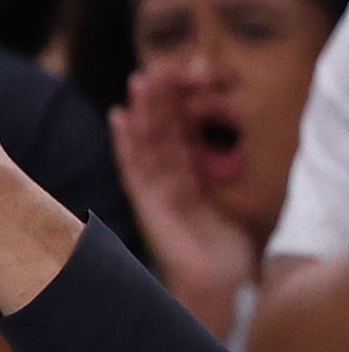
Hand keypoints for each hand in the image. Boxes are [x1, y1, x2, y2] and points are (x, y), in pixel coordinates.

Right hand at [110, 67, 257, 332]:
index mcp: (188, 176)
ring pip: (148, 144)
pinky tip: (120, 119)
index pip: (184, 131)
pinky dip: (126, 144)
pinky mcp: (149, 206)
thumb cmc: (227, 249)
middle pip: (162, 132)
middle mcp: (167, 181)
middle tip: (159, 66)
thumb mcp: (232, 199)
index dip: (185, 101)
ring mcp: (154, 192)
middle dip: (161, 99)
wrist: (220, 286)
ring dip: (143, 112)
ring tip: (140, 81)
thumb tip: (224, 137)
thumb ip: (221, 171)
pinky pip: (135, 170)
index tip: (195, 72)